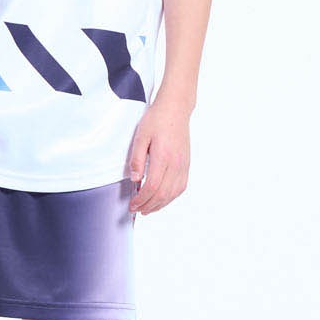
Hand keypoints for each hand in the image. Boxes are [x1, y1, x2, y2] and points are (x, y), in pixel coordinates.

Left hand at [127, 98, 191, 215]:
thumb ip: (136, 158)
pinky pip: (181, 187)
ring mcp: (183, 165)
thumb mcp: (140, 136)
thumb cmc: (157, 120)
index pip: (152, 186)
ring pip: (173, 193)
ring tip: (147, 209)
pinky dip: (170, 197)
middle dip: (148, 206)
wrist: (175, 110)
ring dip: (160, 205)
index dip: (142, 199)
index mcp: (163, 156)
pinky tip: (161, 199)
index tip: (132, 204)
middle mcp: (176, 163)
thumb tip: (135, 179)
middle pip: (163, 194)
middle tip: (136, 210)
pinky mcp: (186, 165)